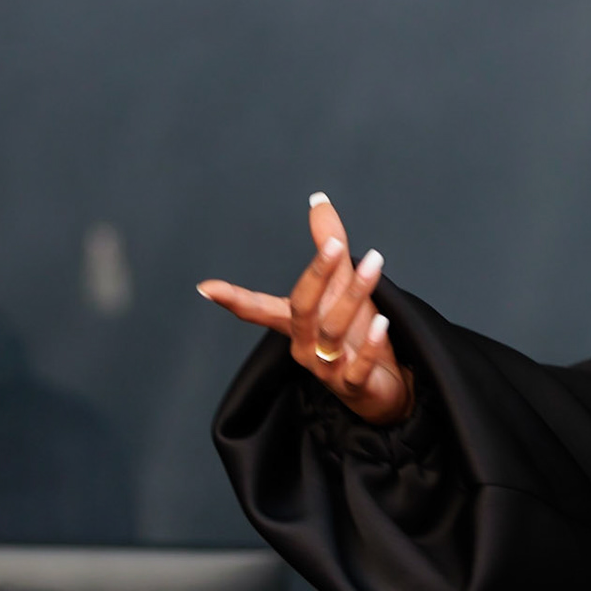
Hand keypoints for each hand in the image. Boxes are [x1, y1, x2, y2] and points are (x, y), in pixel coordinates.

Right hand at [197, 194, 413, 425]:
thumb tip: (318, 202)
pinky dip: (369, 345)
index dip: (234, 299)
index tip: (206, 288)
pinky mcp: (353, 387)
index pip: (259, 309)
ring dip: (355, 295)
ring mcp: (327, 369)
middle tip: (334, 244)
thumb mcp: (343, 287)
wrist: (384, 388)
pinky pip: (357, 367)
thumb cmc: (356, 337)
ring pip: (332, 330)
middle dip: (316, 275)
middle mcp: (305, 347)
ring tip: (374, 262)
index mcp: (296, 324)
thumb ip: (328, 247)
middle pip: (301, 309)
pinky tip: (381, 322)